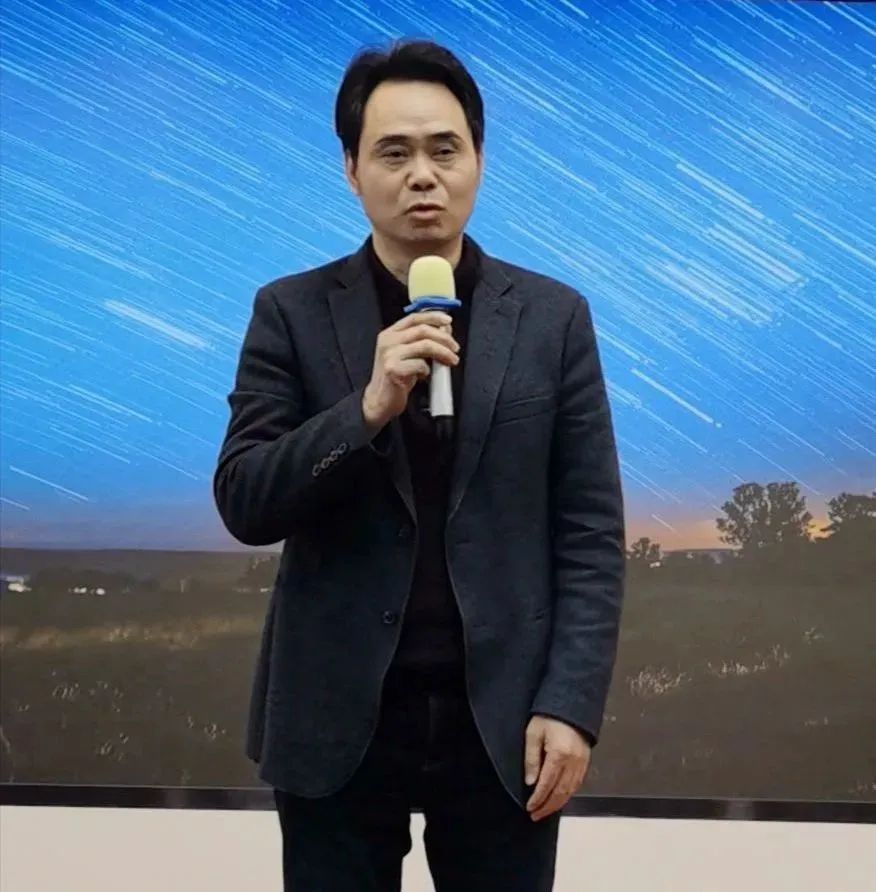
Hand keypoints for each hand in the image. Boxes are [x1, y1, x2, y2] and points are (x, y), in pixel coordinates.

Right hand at [362, 311, 458, 429]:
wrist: (379, 400)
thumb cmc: (396, 377)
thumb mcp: (408, 355)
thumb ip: (422, 341)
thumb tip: (444, 330)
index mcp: (390, 334)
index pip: (414, 317)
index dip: (433, 316)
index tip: (448, 321)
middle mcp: (388, 341)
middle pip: (423, 330)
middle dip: (444, 338)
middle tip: (455, 348)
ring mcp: (389, 354)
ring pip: (425, 345)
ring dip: (443, 353)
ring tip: (451, 361)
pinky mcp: (393, 369)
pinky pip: (420, 365)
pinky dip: (428, 370)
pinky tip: (425, 376)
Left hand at [524, 715, 591, 821]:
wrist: (570, 702)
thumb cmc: (548, 715)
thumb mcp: (533, 733)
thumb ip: (531, 758)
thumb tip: (531, 782)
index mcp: (559, 754)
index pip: (547, 784)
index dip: (538, 799)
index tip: (529, 807)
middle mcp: (573, 761)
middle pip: (560, 792)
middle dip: (547, 806)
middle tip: (535, 815)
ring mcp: (582, 762)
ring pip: (570, 791)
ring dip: (558, 804)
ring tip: (545, 811)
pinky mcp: (586, 760)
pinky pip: (577, 783)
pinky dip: (568, 794)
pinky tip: (560, 798)